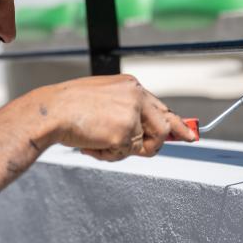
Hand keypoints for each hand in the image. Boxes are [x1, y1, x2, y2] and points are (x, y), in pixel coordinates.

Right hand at [38, 74, 195, 161]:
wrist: (51, 111)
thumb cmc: (70, 105)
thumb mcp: (104, 98)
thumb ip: (128, 111)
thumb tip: (146, 131)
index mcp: (131, 86)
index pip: (161, 109)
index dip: (176, 125)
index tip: (190, 136)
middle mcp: (136, 97)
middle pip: (163, 129)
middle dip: (152, 145)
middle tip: (132, 148)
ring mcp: (131, 115)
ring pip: (143, 147)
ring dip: (121, 150)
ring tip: (98, 140)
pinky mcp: (124, 134)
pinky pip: (124, 155)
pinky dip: (107, 155)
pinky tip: (91, 143)